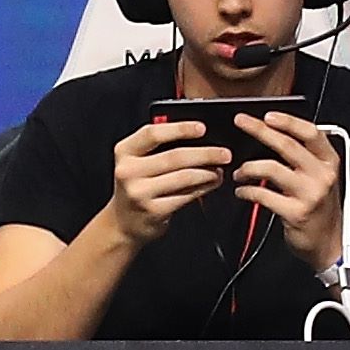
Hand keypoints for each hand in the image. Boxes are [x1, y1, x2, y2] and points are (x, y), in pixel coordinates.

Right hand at [101, 119, 232, 249]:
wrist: (124, 222)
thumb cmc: (138, 185)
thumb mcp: (139, 161)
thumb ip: (160, 146)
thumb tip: (199, 135)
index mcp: (125, 151)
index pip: (153, 133)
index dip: (180, 129)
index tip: (202, 128)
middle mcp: (128, 171)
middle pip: (175, 156)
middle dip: (205, 154)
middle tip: (224, 153)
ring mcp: (140, 192)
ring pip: (184, 176)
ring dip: (208, 172)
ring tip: (220, 170)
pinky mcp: (153, 211)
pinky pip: (186, 195)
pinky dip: (203, 188)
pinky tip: (211, 183)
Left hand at [231, 110, 347, 267]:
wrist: (330, 244)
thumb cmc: (321, 208)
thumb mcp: (322, 177)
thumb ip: (306, 157)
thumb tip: (274, 135)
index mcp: (329, 162)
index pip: (311, 133)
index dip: (288, 121)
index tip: (268, 115)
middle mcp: (322, 175)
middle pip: (287, 145)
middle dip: (260, 130)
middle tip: (241, 122)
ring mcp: (310, 194)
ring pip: (271, 168)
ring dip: (248, 167)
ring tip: (239, 172)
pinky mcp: (296, 213)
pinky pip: (263, 195)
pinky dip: (247, 191)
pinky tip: (242, 192)